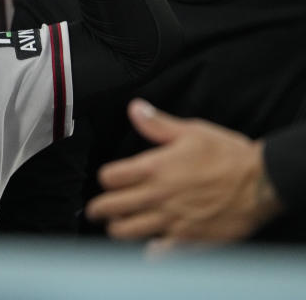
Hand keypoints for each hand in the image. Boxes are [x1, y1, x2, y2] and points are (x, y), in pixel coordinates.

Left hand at [86, 99, 282, 245]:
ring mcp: (170, 220)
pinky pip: (158, 253)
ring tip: (119, 225)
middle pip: (110, 207)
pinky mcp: (188, 239)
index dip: (107, 178)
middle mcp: (157, 196)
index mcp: (154, 168)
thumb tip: (135, 109)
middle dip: (100, 208)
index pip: (109, 177)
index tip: (111, 179)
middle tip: (98, 209)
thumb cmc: (228, 155)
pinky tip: (150, 245)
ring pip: (126, 232)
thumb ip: (157, 124)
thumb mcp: (192, 131)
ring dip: (118, 228)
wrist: (263, 182)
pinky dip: (150, 251)